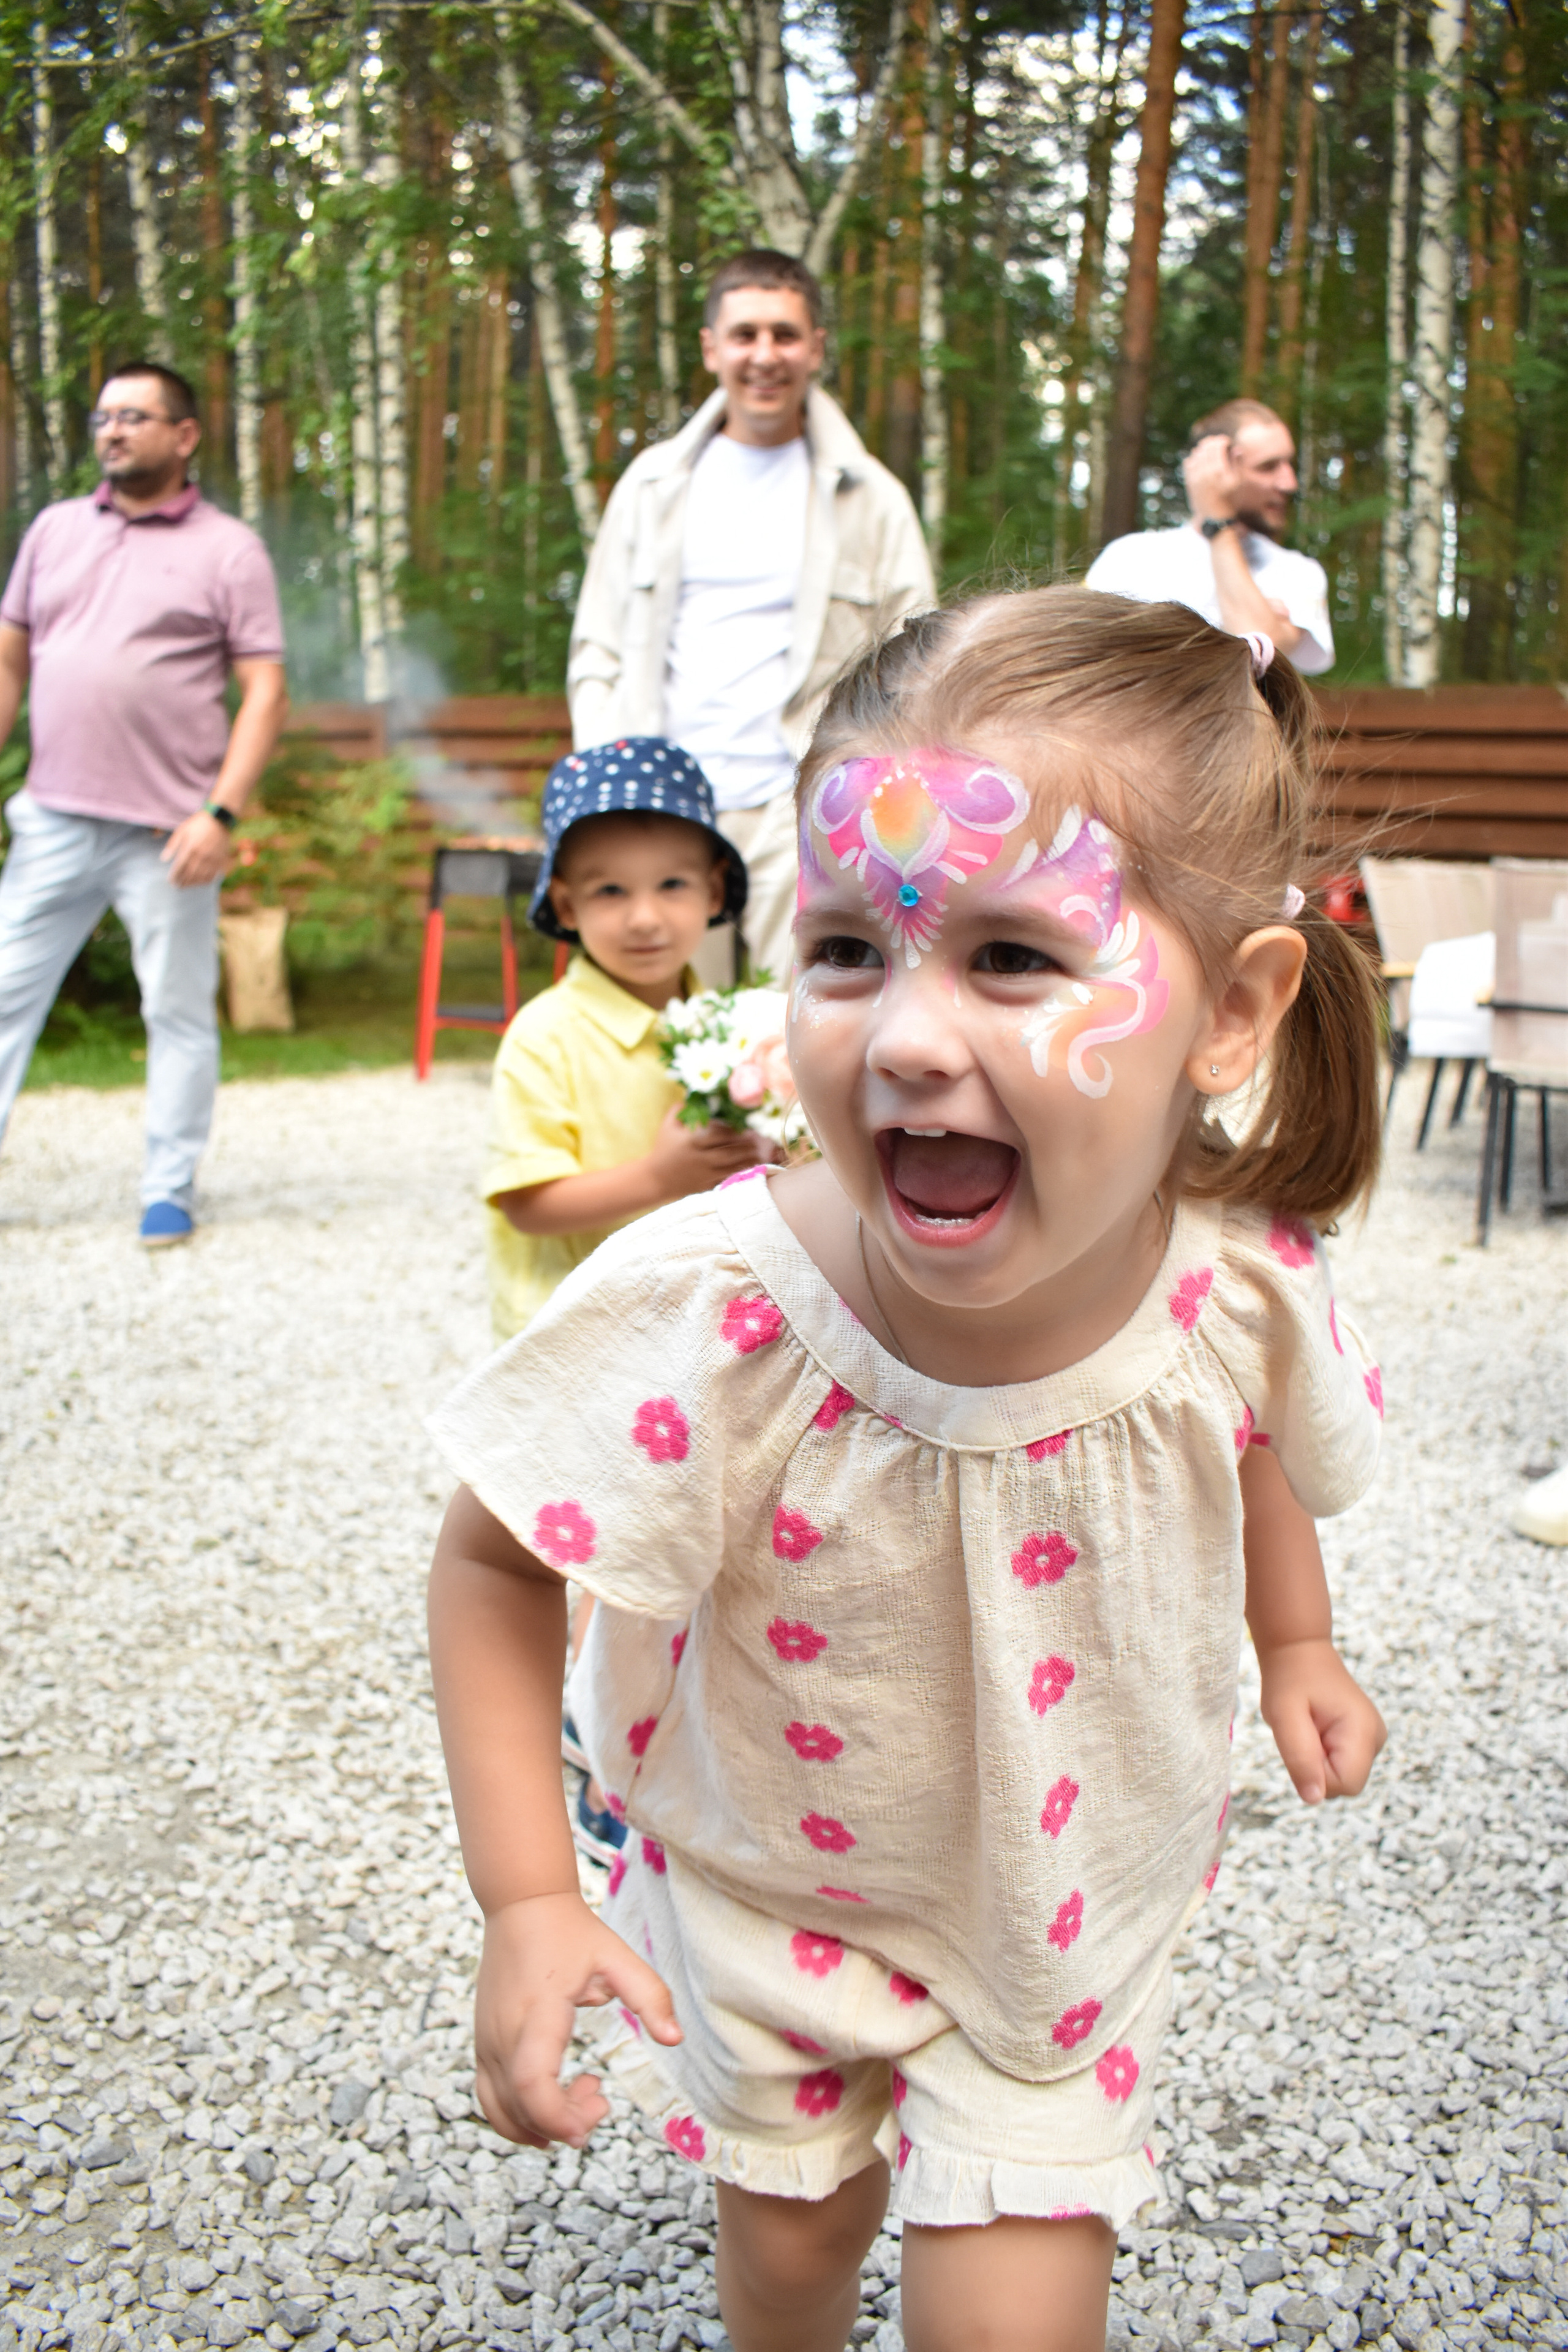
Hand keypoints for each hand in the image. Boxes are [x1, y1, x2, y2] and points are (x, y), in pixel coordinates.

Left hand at [161, 808, 231, 887]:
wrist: (219, 820)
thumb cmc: (198, 824)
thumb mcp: (182, 830)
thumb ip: (172, 845)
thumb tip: (163, 859)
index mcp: (190, 848)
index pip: (180, 867)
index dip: (175, 876)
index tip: (170, 881)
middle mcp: (201, 856)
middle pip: (190, 874)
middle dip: (182, 882)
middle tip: (177, 886)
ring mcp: (212, 859)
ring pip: (201, 877)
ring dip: (192, 884)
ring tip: (186, 886)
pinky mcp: (220, 861)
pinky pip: (212, 876)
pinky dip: (205, 881)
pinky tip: (199, 882)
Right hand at [474, 1892, 681, 2147]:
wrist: (521, 1905)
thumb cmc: (572, 1932)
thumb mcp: (618, 1958)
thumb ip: (650, 1996)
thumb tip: (676, 2039)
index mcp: (537, 2013)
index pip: (532, 2083)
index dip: (559, 2116)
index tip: (595, 2115)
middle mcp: (503, 2033)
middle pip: (520, 2108)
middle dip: (563, 2124)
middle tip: (600, 2101)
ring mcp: (486, 2041)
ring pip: (500, 2111)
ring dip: (540, 2125)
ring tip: (580, 2098)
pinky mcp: (481, 2044)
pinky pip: (489, 2098)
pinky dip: (517, 2116)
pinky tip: (551, 2106)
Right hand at [648, 1105, 762, 1197]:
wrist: (655, 1178)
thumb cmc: (662, 1148)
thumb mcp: (667, 1125)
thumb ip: (680, 1108)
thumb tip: (695, 1096)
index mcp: (691, 1141)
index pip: (717, 1134)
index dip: (732, 1130)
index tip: (743, 1126)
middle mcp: (700, 1158)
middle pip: (728, 1152)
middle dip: (745, 1147)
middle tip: (756, 1141)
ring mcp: (704, 1173)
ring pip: (731, 1167)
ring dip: (746, 1161)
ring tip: (757, 1154)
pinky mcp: (706, 1185)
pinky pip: (726, 1179)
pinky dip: (739, 1174)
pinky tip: (749, 1168)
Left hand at [1182, 433, 1239, 525]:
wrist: (1213, 517)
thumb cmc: (1230, 499)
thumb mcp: (1238, 483)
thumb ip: (1238, 464)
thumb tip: (1236, 448)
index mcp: (1218, 471)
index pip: (1218, 445)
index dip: (1223, 440)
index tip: (1227, 442)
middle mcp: (1205, 472)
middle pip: (1206, 447)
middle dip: (1213, 442)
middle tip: (1218, 444)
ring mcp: (1195, 476)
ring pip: (1196, 453)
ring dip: (1203, 449)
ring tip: (1211, 451)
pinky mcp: (1188, 481)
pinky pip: (1187, 462)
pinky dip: (1194, 458)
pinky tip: (1200, 460)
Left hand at [1258, 1637, 1385, 1806]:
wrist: (1299, 1652)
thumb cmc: (1290, 1679)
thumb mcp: (1284, 1716)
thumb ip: (1300, 1758)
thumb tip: (1313, 1799)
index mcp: (1363, 1730)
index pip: (1346, 1784)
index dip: (1316, 1774)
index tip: (1303, 1742)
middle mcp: (1376, 1739)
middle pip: (1344, 1784)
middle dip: (1315, 1767)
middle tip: (1302, 1731)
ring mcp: (1371, 1741)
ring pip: (1339, 1777)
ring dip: (1316, 1761)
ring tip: (1307, 1727)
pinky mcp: (1362, 1741)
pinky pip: (1337, 1765)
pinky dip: (1320, 1755)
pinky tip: (1314, 1729)